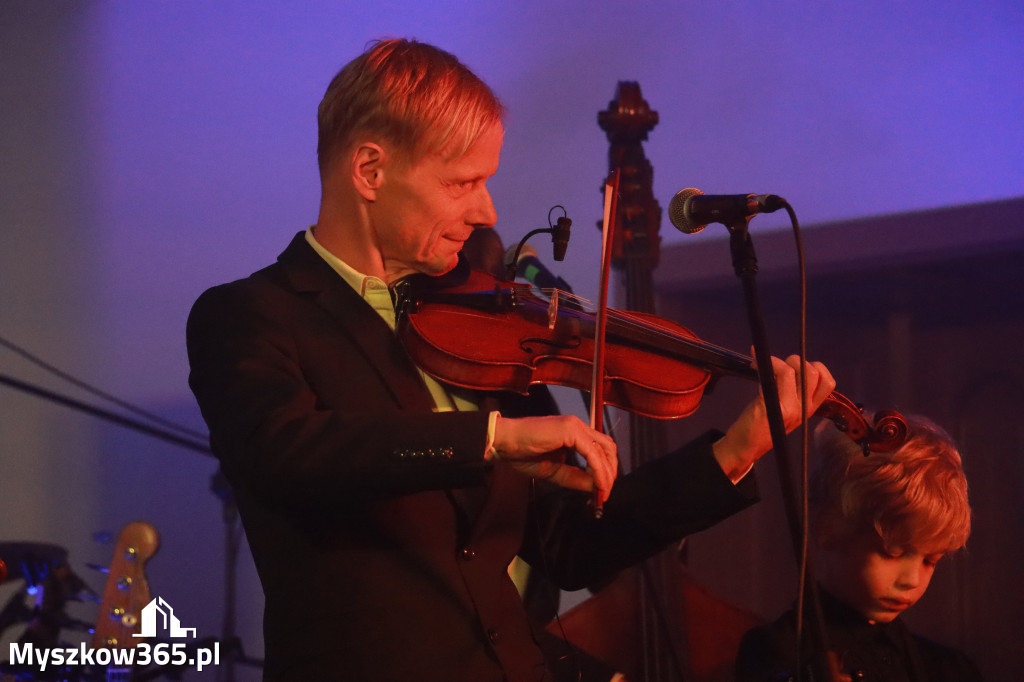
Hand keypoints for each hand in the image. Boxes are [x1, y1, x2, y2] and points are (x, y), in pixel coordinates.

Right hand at [491, 414, 617, 509]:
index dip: (605, 470)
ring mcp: (575, 426)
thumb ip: (575, 477)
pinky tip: (598, 484)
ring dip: (607, 473)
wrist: (505, 443)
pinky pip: (592, 453)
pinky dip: (598, 470)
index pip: (600, 449)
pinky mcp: (571, 430)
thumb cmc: (523, 453)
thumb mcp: (554, 471)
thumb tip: (595, 487)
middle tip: (605, 493)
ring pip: (604, 449)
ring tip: (602, 491)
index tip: (602, 491)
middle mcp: (578, 426)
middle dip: (610, 472)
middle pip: (608, 448)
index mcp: (574, 433)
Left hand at [713, 354, 835, 480]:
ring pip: (792, 371)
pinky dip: (763, 365)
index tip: (796, 366)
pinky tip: (754, 367)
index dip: (815, 367)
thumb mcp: (786, 411)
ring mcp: (791, 409)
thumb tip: (788, 365)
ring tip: (761, 364)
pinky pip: (774, 377)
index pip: (828, 383)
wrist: (746, 447)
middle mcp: (804, 409)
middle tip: (777, 364)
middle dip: (795, 360)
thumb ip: (792, 393)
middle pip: (812, 372)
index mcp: (809, 409)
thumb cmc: (763, 425)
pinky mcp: (774, 407)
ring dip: (775, 361)